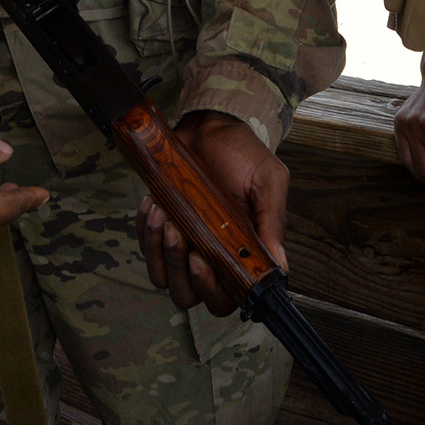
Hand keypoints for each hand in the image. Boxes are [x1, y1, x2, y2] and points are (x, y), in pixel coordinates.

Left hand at [134, 112, 288, 313]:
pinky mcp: (162, 229)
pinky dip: (144, 231)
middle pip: (189, 295)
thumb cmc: (243, 154)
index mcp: (243, 254)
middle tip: (181, 234)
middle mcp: (213, 257)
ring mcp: (185, 245)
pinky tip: (154, 205)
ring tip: (164, 215)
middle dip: (179, 271)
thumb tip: (280, 266)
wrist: (212, 127)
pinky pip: (145, 249)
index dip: (211, 290)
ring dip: (159, 252)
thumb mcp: (268, 181)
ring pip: (162, 278)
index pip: (227, 297)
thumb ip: (272, 222)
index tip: (201, 261)